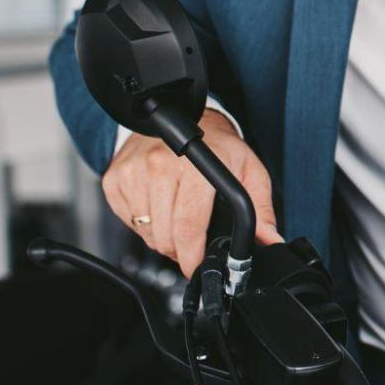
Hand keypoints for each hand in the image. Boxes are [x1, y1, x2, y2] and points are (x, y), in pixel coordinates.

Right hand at [102, 109, 281, 274]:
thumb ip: (261, 208)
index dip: (192, 255)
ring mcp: (133, 171)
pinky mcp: (115, 177)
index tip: (196, 265)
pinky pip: (127, 219)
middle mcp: (159, 166)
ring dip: (161, 238)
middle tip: (190, 245)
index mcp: (194, 166)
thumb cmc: (218, 146)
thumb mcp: (248, 170)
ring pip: (145, 231)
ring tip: (176, 223)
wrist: (185, 118)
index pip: (188, 226)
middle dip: (179, 251)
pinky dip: (143, 223)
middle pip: (164, 235)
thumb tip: (270, 239)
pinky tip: (158, 208)